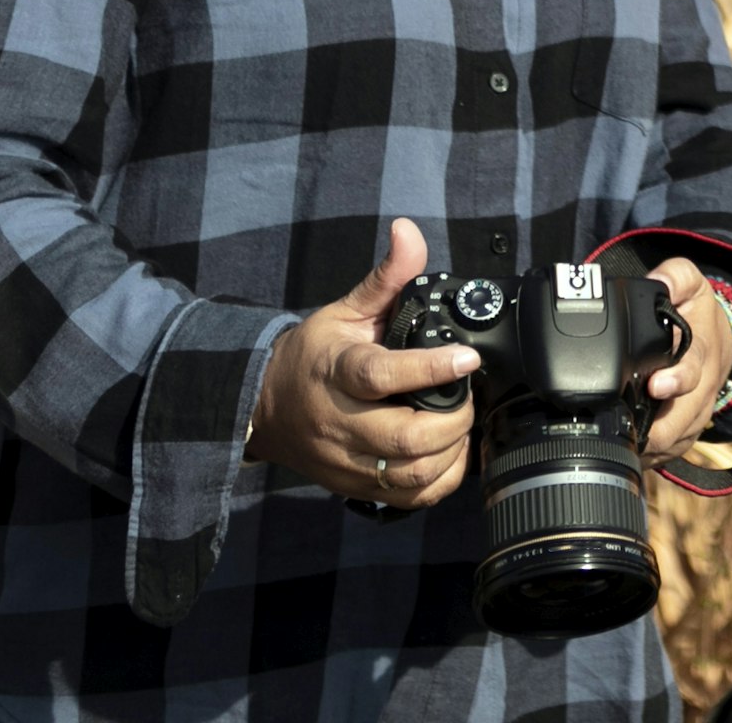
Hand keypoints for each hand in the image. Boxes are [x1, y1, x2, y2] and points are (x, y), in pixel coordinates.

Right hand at [245, 218, 478, 508]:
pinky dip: (440, 481)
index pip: (383, 375)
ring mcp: (348, 461)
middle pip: (405, 438)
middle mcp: (342, 422)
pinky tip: (450, 454)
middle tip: (467, 397)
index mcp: (339, 372)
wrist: (264, 408)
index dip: (430, 370)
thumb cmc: (311, 357)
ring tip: (461, 423)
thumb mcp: (345, 312)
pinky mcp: (356, 486)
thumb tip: (409, 232)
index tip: (466, 358)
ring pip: (410, 474)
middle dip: (452, 421)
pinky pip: (408, 498)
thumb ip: (386, 278)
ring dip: (450, 452)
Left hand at [639, 258, 731, 460]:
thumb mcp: (691, 284)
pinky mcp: (689, 432)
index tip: (656, 385)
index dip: (676, 380)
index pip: (692, 368)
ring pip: (677, 442)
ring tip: (622, 450)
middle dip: (658, 431)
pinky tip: (630, 456)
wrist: (721, 341)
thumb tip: (658, 282)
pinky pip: (673, 453)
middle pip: (683, 420)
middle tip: (630, 435)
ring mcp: (697, 414)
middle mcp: (701, 389)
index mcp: (699, 352)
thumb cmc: (696, 314)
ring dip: (652, 448)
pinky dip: (652, 458)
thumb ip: (675, 276)